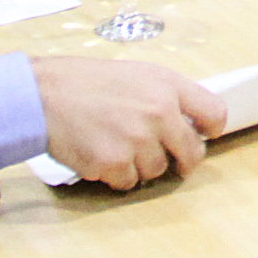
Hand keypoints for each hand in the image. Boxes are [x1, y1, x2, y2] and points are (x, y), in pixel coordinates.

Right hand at [28, 56, 228, 191]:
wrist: (44, 94)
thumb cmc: (86, 83)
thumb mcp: (137, 75)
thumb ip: (165, 97)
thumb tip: (186, 123)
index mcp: (167, 86)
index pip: (214, 113)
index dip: (211, 129)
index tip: (205, 136)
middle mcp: (159, 113)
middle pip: (192, 153)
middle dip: (183, 161)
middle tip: (173, 162)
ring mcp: (137, 140)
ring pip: (157, 171)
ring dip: (141, 166)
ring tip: (117, 146)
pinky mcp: (115, 163)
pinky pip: (128, 182)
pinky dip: (116, 176)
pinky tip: (101, 156)